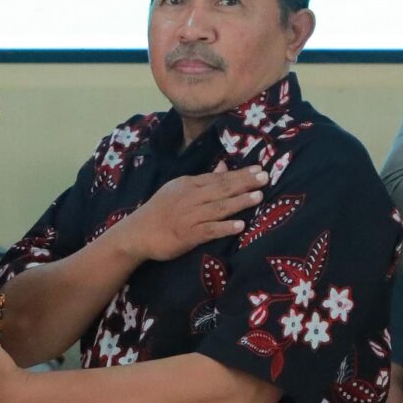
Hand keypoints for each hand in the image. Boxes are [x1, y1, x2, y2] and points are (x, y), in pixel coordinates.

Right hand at [104, 169, 264, 266]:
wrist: (137, 233)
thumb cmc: (160, 210)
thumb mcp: (179, 188)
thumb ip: (203, 179)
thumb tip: (224, 166)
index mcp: (188, 184)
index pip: (218, 177)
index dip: (240, 174)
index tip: (259, 169)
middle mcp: (190, 198)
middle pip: (221, 189)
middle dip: (244, 183)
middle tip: (265, 178)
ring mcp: (189, 216)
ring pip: (218, 207)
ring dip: (239, 202)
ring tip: (258, 197)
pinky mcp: (187, 235)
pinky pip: (209, 230)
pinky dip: (225, 227)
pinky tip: (240, 226)